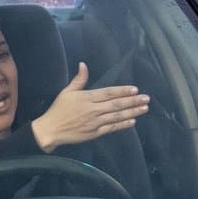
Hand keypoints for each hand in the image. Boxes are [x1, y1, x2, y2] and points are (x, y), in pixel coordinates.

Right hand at [31, 63, 150, 150]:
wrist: (51, 130)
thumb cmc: (59, 110)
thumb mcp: (67, 92)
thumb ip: (79, 79)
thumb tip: (83, 64)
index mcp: (87, 98)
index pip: (109, 93)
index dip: (123, 91)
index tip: (135, 89)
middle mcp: (93, 110)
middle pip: (116, 104)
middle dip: (133, 101)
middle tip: (146, 98)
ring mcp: (95, 122)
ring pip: (117, 116)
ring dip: (132, 112)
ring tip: (144, 108)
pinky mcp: (95, 133)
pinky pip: (111, 128)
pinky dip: (123, 125)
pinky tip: (133, 121)